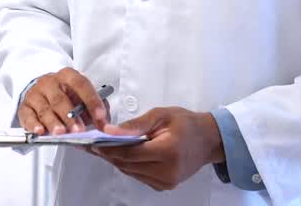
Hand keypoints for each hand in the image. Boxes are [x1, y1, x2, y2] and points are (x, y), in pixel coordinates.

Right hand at [18, 68, 107, 134]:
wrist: (41, 92)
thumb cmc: (65, 96)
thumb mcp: (81, 97)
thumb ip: (94, 109)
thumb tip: (105, 125)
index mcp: (67, 76)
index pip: (81, 84)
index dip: (92, 100)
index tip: (100, 116)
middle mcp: (50, 82)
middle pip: (60, 99)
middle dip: (71, 116)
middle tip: (79, 130)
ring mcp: (35, 94)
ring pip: (45, 109)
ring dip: (53, 122)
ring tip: (61, 133)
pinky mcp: (24, 106)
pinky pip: (28, 116)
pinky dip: (34, 124)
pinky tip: (40, 131)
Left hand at [94, 107, 224, 190]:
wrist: (209, 140)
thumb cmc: (186, 123)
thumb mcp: (162, 115)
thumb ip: (136, 125)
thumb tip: (110, 131)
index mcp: (168, 151)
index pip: (130, 154)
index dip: (108, 149)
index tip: (92, 142)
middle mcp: (167, 171)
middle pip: (128, 165)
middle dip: (108, 154)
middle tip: (91, 143)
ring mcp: (166, 182)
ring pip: (131, 172)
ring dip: (116, 160)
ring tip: (102, 147)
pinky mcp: (164, 185)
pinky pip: (139, 176)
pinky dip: (128, 165)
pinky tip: (121, 154)